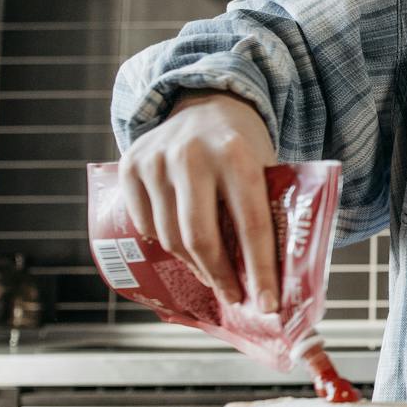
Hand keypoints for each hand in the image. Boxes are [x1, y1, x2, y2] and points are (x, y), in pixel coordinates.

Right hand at [118, 91, 280, 310]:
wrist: (204, 103)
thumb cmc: (242, 146)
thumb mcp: (266, 166)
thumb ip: (269, 209)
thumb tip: (276, 277)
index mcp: (237, 154)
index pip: (251, 224)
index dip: (260, 270)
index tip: (267, 304)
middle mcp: (192, 155)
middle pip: (201, 238)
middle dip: (221, 276)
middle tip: (234, 296)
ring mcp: (156, 160)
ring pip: (169, 237)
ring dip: (193, 264)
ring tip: (212, 274)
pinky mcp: (130, 166)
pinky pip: (144, 225)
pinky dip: (163, 243)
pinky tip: (182, 247)